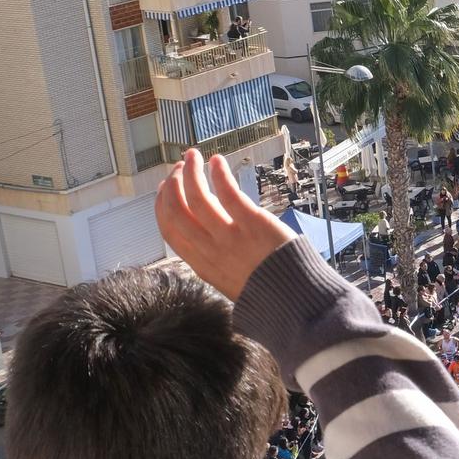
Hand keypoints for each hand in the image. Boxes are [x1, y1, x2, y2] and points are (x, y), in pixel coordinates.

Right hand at [154, 149, 295, 300]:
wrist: (295, 301)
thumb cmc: (267, 289)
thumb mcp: (228, 279)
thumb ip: (213, 254)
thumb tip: (207, 218)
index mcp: (201, 265)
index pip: (169, 231)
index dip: (162, 206)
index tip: (164, 189)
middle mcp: (209, 250)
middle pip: (176, 211)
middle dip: (173, 185)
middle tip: (179, 168)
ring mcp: (230, 237)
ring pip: (197, 197)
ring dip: (191, 172)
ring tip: (193, 157)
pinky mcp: (252, 223)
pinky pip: (227, 193)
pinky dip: (218, 174)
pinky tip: (216, 161)